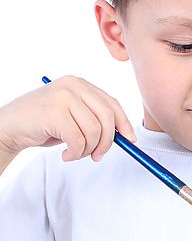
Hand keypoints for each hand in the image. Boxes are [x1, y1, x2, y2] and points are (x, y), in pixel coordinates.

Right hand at [0, 75, 135, 161]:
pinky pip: (79, 140)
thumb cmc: (42, 125)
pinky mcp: (55, 113)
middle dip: (107, 142)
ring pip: (95, 131)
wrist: (8, 127)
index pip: (112, 103)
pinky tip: (65, 155)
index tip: (130, 140)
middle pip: (108, 117)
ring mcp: (63, 97)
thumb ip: (95, 119)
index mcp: (80, 84)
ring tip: (75, 154)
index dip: (124, 123)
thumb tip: (124, 135)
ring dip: (88, 150)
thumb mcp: (73, 117)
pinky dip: (75, 153)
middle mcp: (73, 86)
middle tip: (97, 156)